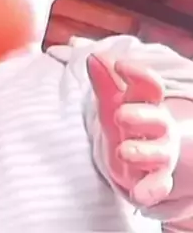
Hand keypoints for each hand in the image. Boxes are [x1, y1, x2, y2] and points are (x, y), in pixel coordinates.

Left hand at [87, 53, 180, 206]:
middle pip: (158, 118)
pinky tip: (138, 194)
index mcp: (145, 102)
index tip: (120, 65)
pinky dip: (150, 190)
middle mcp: (157, 126)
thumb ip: (103, 80)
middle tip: (119, 115)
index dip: (138, 73)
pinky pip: (158, 185)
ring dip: (143, 151)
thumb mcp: (109, 99)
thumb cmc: (120, 119)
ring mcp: (157, 153)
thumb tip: (94, 57)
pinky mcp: (153, 178)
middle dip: (141, 116)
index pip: (149, 84)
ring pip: (159, 153)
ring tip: (123, 151)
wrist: (125, 153)